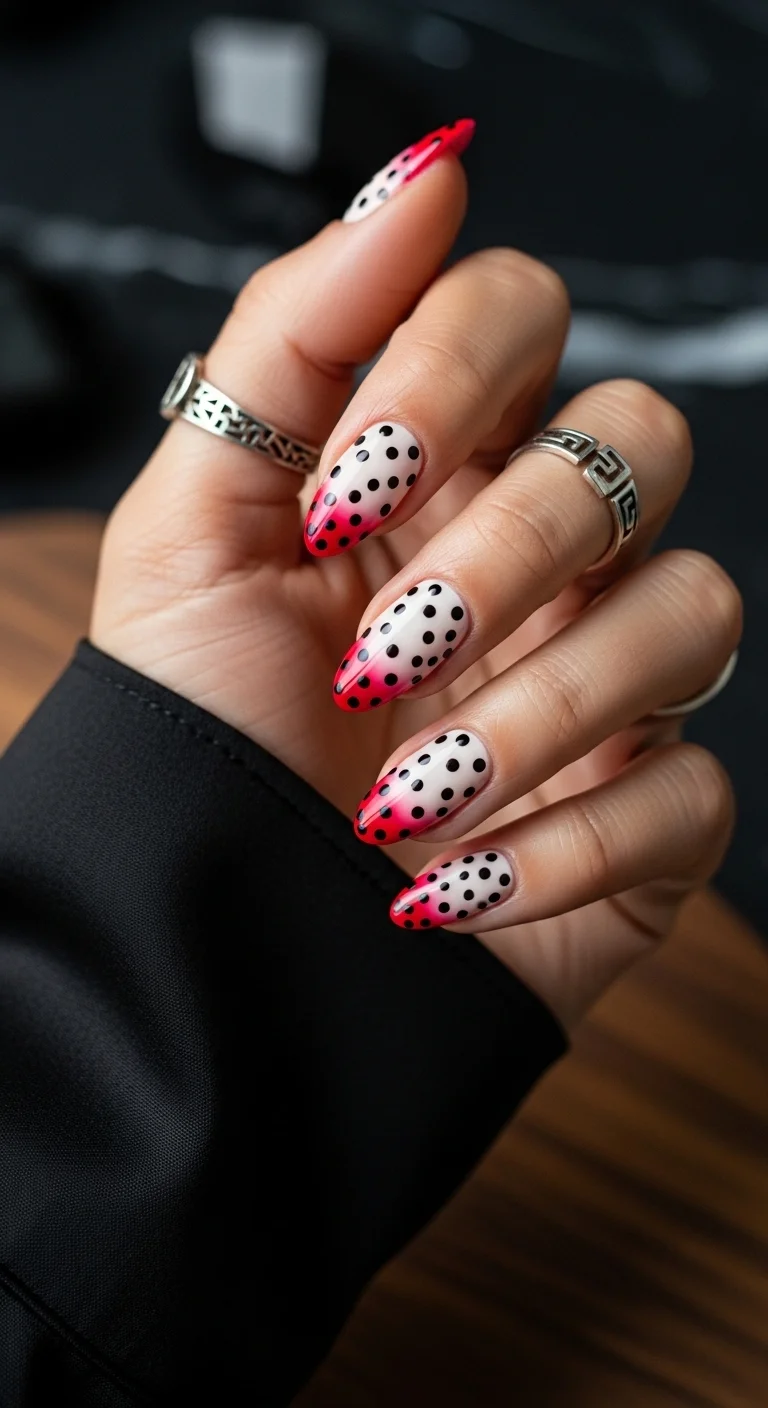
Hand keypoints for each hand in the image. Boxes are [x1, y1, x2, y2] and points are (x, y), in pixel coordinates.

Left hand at [92, 124, 740, 1027]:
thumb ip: (292, 339)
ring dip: (541, 709)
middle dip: (514, 545)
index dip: (454, 372)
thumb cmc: (193, 739)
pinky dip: (565, 844)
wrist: (204, 951)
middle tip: (384, 652)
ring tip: (409, 791)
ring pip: (694, 609)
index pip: (520, 315)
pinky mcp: (641, 816)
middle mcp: (530, 559)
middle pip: (639, 440)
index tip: (350, 490)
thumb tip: (424, 175)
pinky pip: (693, 790)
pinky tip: (453, 886)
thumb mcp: (190, 527)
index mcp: (425, 473)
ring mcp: (600, 683)